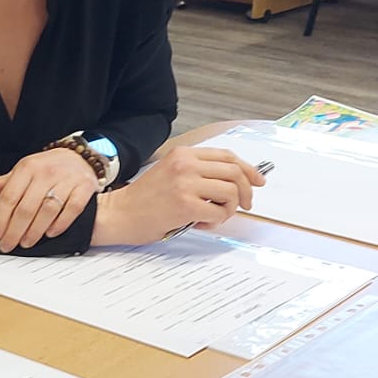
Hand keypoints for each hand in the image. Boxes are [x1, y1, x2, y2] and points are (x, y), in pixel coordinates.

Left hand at [0, 147, 97, 252]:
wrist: (79, 157)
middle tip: (7, 245)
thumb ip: (6, 182)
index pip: (9, 196)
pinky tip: (50, 234)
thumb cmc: (48, 167)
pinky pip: (72, 209)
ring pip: (48, 210)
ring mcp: (66, 180)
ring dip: (35, 231)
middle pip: (26, 207)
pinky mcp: (84, 188)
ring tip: (26, 243)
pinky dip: (61, 223)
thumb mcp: (25, 170)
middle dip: (14, 231)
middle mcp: (46, 173)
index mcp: (27, 167)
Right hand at [91, 146, 265, 246]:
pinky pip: (219, 211)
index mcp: (183, 154)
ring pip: (231, 192)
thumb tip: (235, 181)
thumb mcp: (171, 173)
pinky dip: (217, 220)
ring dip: (230, 208)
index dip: (249, 169)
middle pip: (235, 172)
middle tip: (245, 205)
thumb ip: (198, 172)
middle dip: (247, 191)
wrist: (119, 214)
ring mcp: (186, 183)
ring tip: (215, 215)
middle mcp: (186, 164)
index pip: (227, 156)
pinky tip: (202, 223)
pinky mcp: (186, 204)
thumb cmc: (144, 199)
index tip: (258, 181)